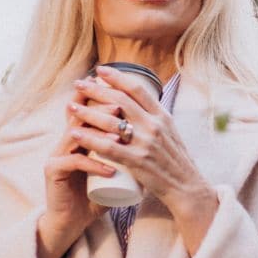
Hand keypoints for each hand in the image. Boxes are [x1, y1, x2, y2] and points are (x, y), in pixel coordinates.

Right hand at [38, 84, 116, 257]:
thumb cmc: (99, 193)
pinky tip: (110, 170)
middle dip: (100, 110)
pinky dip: (93, 165)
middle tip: (120, 109)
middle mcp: (67, 140)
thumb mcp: (116, 169)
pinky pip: (73, 162)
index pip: (89, 110)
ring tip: (119, 137)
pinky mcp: (53, 170)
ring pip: (75, 135)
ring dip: (98, 135)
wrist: (75, 218)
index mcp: (81, 136)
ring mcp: (58, 153)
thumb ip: (130, 153)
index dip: (101, 100)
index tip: (125, 96)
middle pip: (81, 116)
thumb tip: (157, 137)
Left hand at [69, 66, 209, 214]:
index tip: (100, 70)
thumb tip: (135, 104)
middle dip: (96, 89)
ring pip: (110, 121)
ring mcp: (146, 143)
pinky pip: (107, 146)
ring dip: (87, 112)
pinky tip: (74, 132)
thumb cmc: (175, 162)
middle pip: (120, 100)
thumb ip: (154, 119)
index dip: (117, 76)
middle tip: (78, 84)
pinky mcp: (137, 161)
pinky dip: (89, 138)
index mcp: (163, 117)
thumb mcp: (170, 133)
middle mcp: (155, 126)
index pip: (138, 89)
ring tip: (71, 106)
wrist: (187, 188)